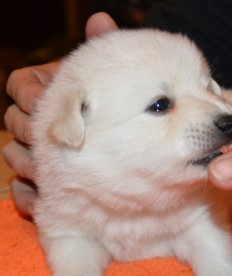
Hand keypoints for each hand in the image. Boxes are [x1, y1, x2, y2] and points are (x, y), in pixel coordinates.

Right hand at [2, 12, 117, 215]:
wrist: (121, 123)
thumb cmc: (109, 98)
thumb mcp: (106, 75)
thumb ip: (100, 50)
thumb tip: (101, 22)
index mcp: (42, 88)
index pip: (20, 86)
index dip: (31, 94)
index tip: (50, 102)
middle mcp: (35, 118)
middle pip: (14, 124)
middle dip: (32, 133)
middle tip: (58, 144)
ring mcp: (35, 148)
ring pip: (14, 155)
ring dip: (30, 165)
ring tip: (51, 174)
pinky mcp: (42, 177)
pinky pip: (23, 187)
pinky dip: (28, 195)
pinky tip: (40, 202)